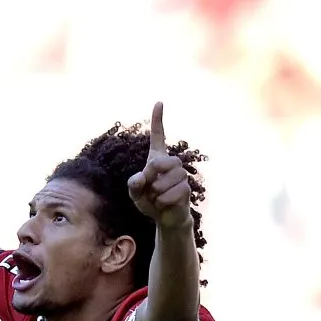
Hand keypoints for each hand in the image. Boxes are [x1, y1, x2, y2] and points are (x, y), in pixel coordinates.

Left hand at [127, 102, 191, 229]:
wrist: (164, 218)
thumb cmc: (149, 201)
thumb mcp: (135, 194)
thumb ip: (133, 185)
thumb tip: (141, 177)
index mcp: (156, 159)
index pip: (158, 136)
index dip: (158, 120)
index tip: (159, 102)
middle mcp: (171, 164)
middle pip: (160, 161)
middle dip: (152, 176)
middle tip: (149, 188)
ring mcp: (181, 175)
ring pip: (169, 178)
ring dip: (157, 192)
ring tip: (156, 197)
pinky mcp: (187, 188)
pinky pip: (175, 192)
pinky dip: (164, 201)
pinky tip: (163, 204)